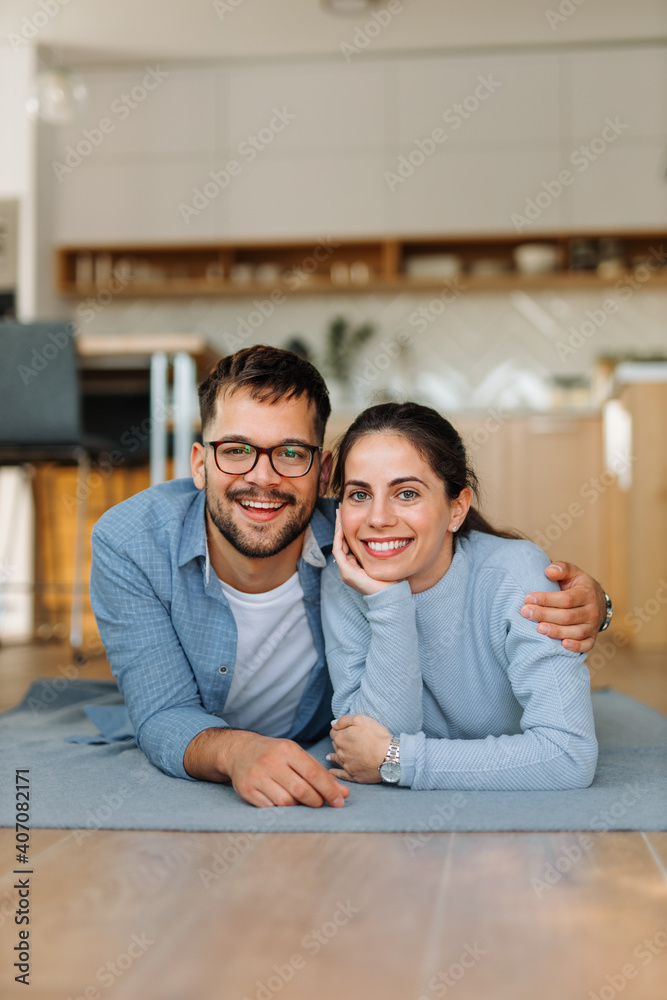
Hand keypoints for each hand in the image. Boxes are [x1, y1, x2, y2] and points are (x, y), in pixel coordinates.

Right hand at [184, 728, 349, 808]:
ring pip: (285, 801)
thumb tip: (343, 793)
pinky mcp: (247, 790)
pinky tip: (285, 803)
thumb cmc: (275, 754)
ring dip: (299, 807)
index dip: (329, 790)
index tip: (339, 801)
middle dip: (316, 801)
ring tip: (302, 802)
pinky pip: (270, 808)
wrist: (240, 751)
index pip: (313, 773)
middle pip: (301, 790)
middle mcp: (270, 761)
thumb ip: (320, 773)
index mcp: (287, 749)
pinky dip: (282, 810)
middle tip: (321, 803)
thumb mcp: (297, 755)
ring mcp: (257, 776)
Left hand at [327, 714, 391, 783]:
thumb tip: (333, 724)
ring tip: (329, 757)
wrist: (390, 756)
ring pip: (337, 759)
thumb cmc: (377, 736)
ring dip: (333, 757)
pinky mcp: (354, 775)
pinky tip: (332, 772)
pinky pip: (341, 775)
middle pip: (335, 745)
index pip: (334, 733)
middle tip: (342, 741)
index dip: (338, 730)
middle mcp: (341, 752)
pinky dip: (336, 773)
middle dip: (338, 742)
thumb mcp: (361, 720)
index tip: (342, 731)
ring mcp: (347, 765)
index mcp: (341, 738)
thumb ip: (344, 720)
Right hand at [333, 508, 394, 595]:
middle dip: (340, 526)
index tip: (348, 514)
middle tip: (340, 509)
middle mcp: (349, 568)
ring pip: (338, 545)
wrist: (391, 594)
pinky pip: (339, 551)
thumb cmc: (392, 579)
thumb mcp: (385, 560)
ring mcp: (346, 571)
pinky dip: (339, 538)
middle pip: (341, 543)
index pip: (347, 544)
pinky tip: (343, 527)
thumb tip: (385, 534)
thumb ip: (380, 549)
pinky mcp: (346, 572)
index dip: (347, 529)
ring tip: (339, 514)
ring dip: (338, 529)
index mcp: (356, 566)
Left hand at [521, 561, 606, 652]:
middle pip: (567, 616)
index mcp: (587, 593)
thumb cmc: (578, 585)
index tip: (528, 598)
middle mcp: (592, 611)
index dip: (546, 599)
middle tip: (525, 612)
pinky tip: (562, 645)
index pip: (566, 599)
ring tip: (538, 629)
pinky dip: (575, 647)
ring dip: (556, 632)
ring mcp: (593, 626)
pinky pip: (585, 645)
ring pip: (575, 632)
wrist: (597, 601)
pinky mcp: (592, 638)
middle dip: (545, 615)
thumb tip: (549, 571)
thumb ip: (561, 568)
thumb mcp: (573, 572)